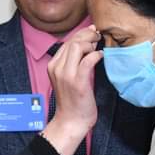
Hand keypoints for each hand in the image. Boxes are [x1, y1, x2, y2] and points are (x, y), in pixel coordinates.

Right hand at [43, 26, 102, 154]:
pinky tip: (101, 56)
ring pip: (77, 47)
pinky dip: (96, 55)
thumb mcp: (67, 78)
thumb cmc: (72, 101)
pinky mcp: (78, 82)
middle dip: (87, 35)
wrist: (71, 121)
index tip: (92, 32)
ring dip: (91, 44)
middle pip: (72, 41)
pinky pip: (87, 61)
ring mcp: (66, 75)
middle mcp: (57, 68)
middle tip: (98, 37)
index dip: (81, 33)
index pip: (67, 41)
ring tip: (97, 48)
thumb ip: (72, 62)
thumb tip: (86, 45)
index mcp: (53, 66)